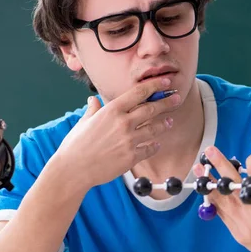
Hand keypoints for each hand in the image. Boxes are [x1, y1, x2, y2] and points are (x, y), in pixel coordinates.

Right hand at [56, 77, 179, 192]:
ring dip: (164, 124)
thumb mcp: (84, 122)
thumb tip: (93, 100)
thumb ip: (93, 109)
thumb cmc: (76, 145)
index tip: (166, 82)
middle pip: (152, 109)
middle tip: (176, 99)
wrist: (74, 169)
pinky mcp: (131, 157)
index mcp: (112, 110)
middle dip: (167, 102)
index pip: (139, 93)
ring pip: (155, 129)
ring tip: (169, 122)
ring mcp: (129, 140)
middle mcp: (123, 123)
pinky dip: (154, 146)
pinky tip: (156, 144)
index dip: (155, 85)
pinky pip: (149, 149)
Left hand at [194, 147, 250, 251]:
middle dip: (220, 165)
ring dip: (210, 182)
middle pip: (232, 184)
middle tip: (209, 150)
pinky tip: (208, 189)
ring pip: (222, 200)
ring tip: (199, 168)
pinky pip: (222, 214)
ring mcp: (244, 225)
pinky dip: (215, 200)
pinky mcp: (238, 234)